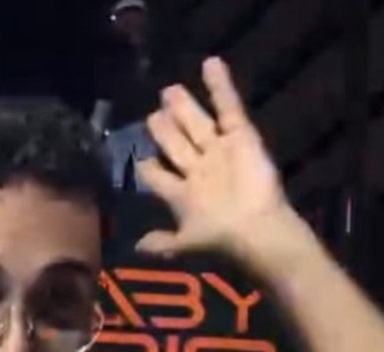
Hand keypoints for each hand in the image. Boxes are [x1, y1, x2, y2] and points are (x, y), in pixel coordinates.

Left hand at [136, 58, 290, 266]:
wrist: (254, 229)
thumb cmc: (218, 236)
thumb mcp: (184, 243)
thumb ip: (162, 241)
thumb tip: (137, 247)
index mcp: (182, 194)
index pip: (158, 175)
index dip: (148, 166)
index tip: (139, 156)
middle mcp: (199, 170)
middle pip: (176, 144)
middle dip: (164, 129)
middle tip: (153, 112)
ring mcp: (219, 152)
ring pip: (197, 124)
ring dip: (183, 107)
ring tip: (168, 90)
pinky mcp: (241, 137)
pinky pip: (228, 108)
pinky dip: (220, 86)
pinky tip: (210, 64)